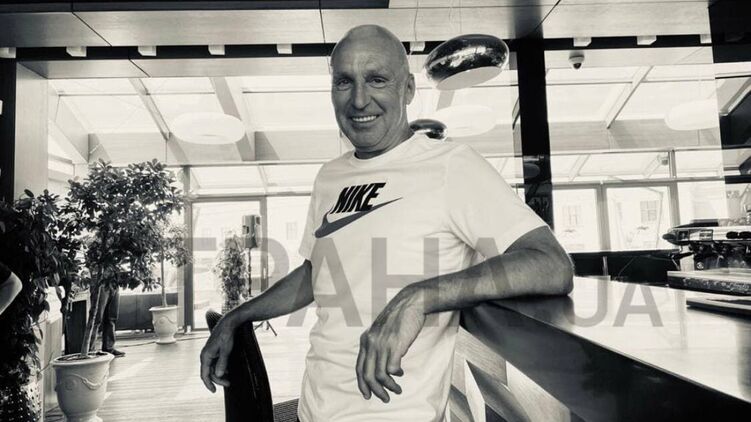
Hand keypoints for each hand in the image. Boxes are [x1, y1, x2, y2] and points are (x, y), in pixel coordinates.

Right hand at [200, 314, 237, 392]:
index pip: (204, 374)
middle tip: (228, 383)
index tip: (214, 391)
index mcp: (205, 356)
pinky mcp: (214, 351)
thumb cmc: (226, 336)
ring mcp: (210, 353)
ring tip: (229, 378)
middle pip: (209, 372)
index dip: (209, 384)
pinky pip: (215, 363)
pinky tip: (227, 370)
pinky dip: (220, 368)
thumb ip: (222, 363)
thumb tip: (219, 375)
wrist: (228, 323)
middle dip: (218, 379)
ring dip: (219, 374)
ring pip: (212, 368)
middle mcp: (205, 355)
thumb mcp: (226, 351)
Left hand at [356, 286, 425, 402]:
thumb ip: (376, 344)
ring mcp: (382, 345)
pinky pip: (392, 369)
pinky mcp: (395, 346)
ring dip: (389, 387)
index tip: (367, 394)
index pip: (359, 368)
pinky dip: (396, 375)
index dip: (362, 384)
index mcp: (365, 340)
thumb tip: (379, 363)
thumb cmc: (398, 317)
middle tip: (384, 398)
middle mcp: (371, 343)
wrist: (410, 303)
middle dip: (375, 391)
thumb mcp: (380, 330)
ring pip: (380, 376)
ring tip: (397, 390)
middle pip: (368, 375)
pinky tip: (401, 372)